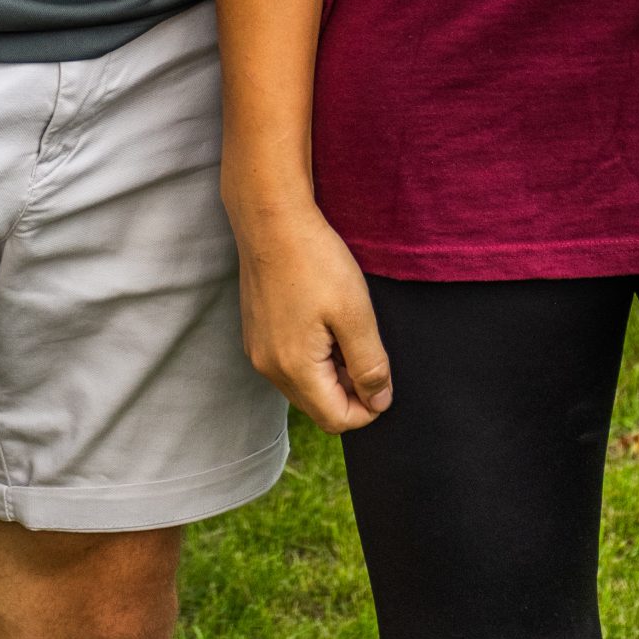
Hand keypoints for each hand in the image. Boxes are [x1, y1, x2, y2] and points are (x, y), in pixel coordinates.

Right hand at [230, 195, 393, 433]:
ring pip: (303, 386)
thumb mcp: (355, 313)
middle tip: (368, 349)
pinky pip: (288, 363)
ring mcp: (257, 350)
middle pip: (318, 406)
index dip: (368, 409)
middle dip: (349, 391)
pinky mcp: (255, 332)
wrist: (271, 219)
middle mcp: (269, 368)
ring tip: (346, 331)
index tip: (384, 378)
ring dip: (330, 373)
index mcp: (294, 369)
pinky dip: (311, 357)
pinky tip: (323, 320)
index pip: (336, 420)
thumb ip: (370, 364)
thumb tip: (379, 402)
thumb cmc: (314, 260)